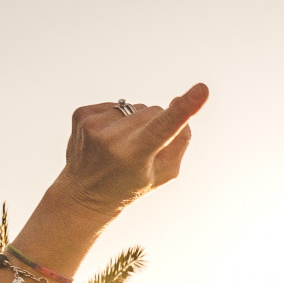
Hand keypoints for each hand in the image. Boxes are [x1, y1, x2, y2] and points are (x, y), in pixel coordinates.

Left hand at [54, 82, 209, 216]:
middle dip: (158, 124)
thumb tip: (176, 103)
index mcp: (135, 156)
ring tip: (123, 145)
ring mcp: (92, 124)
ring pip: (136, 107)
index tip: (202, 89)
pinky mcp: (81, 113)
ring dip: (138, 121)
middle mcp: (111, 138)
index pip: (164, 127)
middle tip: (144, 150)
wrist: (84, 193)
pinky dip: (119, 119)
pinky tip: (109, 137)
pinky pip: (116, 105)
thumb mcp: (165, 173)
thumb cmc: (132, 184)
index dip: (184, 108)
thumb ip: (179, 141)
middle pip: (155, 112)